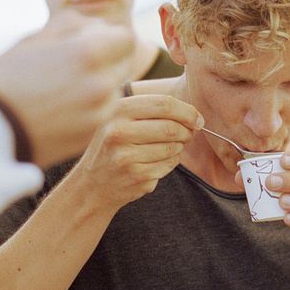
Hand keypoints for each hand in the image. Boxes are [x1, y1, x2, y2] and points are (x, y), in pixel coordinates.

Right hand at [0, 10, 134, 167]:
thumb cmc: (4, 77)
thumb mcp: (36, 39)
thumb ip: (74, 26)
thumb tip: (99, 25)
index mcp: (88, 53)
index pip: (126, 38)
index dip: (109, 36)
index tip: (93, 40)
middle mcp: (100, 84)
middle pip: (124, 63)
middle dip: (107, 59)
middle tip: (76, 64)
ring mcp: (99, 113)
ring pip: (115, 89)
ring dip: (100, 83)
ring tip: (64, 87)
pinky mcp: (91, 135)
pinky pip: (104, 112)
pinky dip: (92, 106)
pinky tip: (62, 106)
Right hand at [73, 93, 203, 212]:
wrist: (92, 184)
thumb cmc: (113, 146)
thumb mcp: (120, 119)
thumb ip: (151, 110)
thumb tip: (194, 114)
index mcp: (117, 110)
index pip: (164, 104)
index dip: (187, 111)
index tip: (197, 118)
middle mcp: (119, 131)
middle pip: (171, 127)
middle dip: (187, 131)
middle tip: (189, 134)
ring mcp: (127, 156)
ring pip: (173, 147)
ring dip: (179, 147)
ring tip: (167, 148)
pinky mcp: (136, 176)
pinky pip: (169, 164)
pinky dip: (171, 162)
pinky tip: (157, 162)